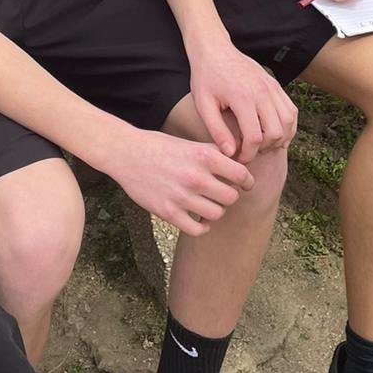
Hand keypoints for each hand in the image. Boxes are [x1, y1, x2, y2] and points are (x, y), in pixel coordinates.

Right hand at [106, 126, 254, 235]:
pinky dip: (202, 227)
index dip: (247, 181)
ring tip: (207, 204)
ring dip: (215, 210)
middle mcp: (196, 177)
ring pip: (217, 214)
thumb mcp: (190, 143)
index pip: (242, 175)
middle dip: (229, 196)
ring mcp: (182, 197)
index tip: (244, 184)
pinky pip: (197, 229)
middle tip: (220, 193)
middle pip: (231, 197)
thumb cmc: (160, 146)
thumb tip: (241, 157)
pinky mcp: (169, 213)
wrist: (126, 154)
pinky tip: (198, 219)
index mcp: (204, 156)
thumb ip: (215, 151)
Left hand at [187, 37, 297, 163]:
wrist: (215, 49)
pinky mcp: (276, 85)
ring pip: (289, 122)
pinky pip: (291, 110)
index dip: (247, 155)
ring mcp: (272, 87)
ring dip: (278, 139)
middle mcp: (262, 92)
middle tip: (248, 150)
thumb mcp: (203, 105)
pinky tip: (273, 132)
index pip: (254, 138)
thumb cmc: (206, 78)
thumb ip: (217, 130)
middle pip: (276, 133)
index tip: (238, 158)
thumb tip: (230, 153)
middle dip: (263, 149)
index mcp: (242, 98)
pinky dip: (287, 126)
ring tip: (260, 143)